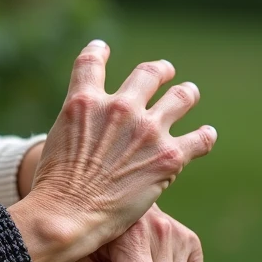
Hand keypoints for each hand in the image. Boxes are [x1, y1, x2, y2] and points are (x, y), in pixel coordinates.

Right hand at [27, 40, 217, 253]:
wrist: (68, 214)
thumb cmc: (55, 186)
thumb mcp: (57, 140)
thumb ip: (81, 125)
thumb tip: (92, 132)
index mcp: (84, 102)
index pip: (91, 62)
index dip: (98, 51)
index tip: (102, 47)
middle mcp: (118, 107)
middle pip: (147, 73)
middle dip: (158, 70)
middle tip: (164, 71)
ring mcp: (147, 129)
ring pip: (181, 97)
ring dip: (187, 93)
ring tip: (189, 93)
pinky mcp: (169, 156)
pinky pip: (200, 139)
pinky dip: (204, 136)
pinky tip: (207, 135)